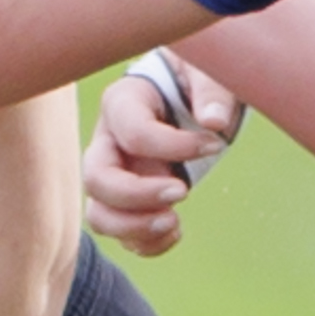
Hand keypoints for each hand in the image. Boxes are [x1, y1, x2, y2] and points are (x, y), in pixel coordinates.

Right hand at [85, 53, 238, 255]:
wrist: (186, 90)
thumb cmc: (195, 77)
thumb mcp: (209, 72)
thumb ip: (213, 92)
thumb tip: (214, 122)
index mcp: (123, 102)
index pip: (134, 133)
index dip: (174, 146)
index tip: (216, 145)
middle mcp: (107, 142)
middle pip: (98, 180)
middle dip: (139, 195)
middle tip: (183, 191)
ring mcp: (113, 175)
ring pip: (99, 215)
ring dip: (134, 228)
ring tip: (174, 223)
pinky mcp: (126, 200)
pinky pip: (121, 233)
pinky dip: (146, 243)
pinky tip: (176, 229)